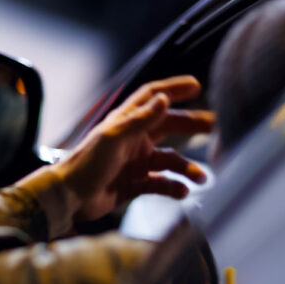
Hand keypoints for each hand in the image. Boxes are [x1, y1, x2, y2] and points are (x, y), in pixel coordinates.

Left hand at [53, 76, 214, 221]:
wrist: (68, 198)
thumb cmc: (85, 164)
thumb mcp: (113, 139)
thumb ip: (140, 120)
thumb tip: (164, 98)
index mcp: (126, 122)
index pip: (152, 97)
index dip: (174, 88)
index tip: (197, 85)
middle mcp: (133, 139)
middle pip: (169, 126)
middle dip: (192, 126)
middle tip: (216, 127)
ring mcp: (135, 162)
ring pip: (169, 159)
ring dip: (186, 167)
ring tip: (201, 177)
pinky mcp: (135, 184)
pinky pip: (161, 183)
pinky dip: (173, 187)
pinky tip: (182, 192)